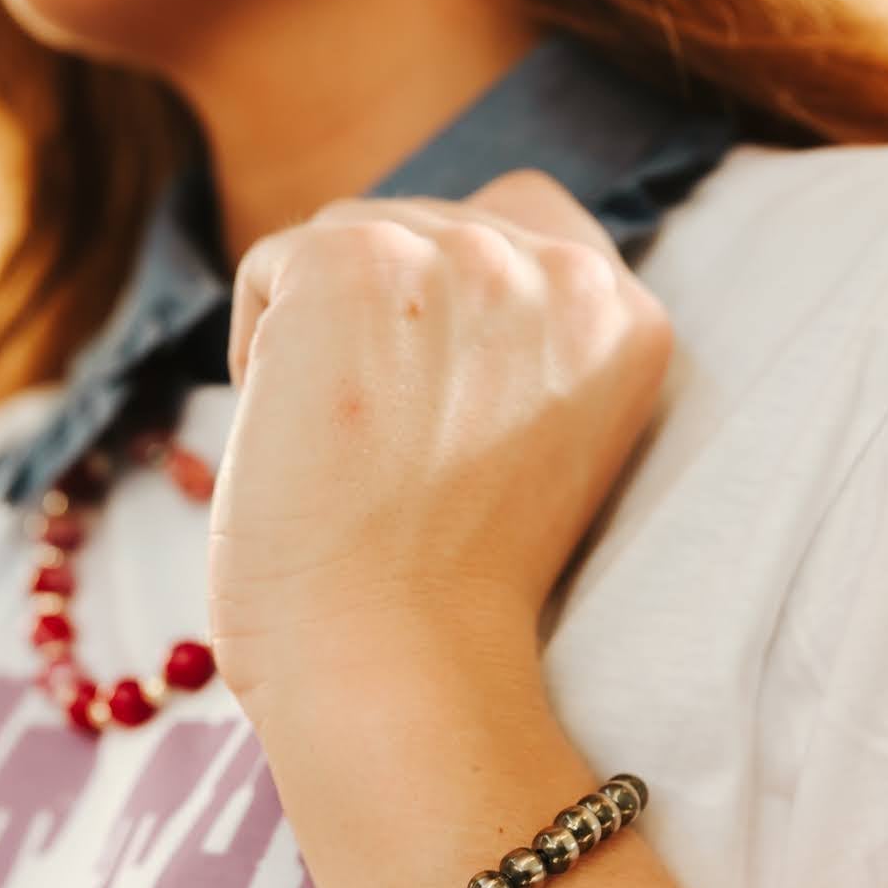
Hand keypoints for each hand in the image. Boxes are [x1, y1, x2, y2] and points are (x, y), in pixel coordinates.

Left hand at [206, 169, 673, 722]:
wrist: (400, 661)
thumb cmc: (453, 594)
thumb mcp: (543, 443)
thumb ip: (521, 345)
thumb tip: (423, 284)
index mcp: (629, 320)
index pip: (527, 227)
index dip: (457, 303)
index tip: (436, 404)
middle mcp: (562, 268)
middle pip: (428, 227)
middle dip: (387, 324)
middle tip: (388, 459)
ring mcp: (462, 252)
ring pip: (350, 242)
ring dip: (324, 338)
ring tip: (350, 455)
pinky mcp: (355, 259)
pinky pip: (270, 268)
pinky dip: (258, 353)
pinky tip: (300, 442)